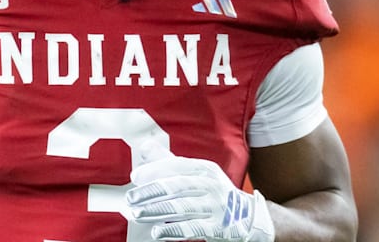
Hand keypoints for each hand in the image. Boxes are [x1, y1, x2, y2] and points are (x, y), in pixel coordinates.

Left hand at [126, 143, 273, 241]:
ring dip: (156, 211)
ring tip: (137, 214)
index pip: (178, 165)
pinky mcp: (218, 228)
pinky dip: (173, 231)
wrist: (248, 218)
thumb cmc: (213, 193)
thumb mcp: (197, 173)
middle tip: (131, 199)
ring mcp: (216, 207)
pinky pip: (192, 228)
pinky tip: (157, 232)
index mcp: (205, 169)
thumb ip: (170, 161)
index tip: (135, 177)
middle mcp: (211, 185)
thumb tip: (145, 147)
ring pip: (182, 208)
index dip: (155, 170)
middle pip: (177, 187)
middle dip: (151, 192)